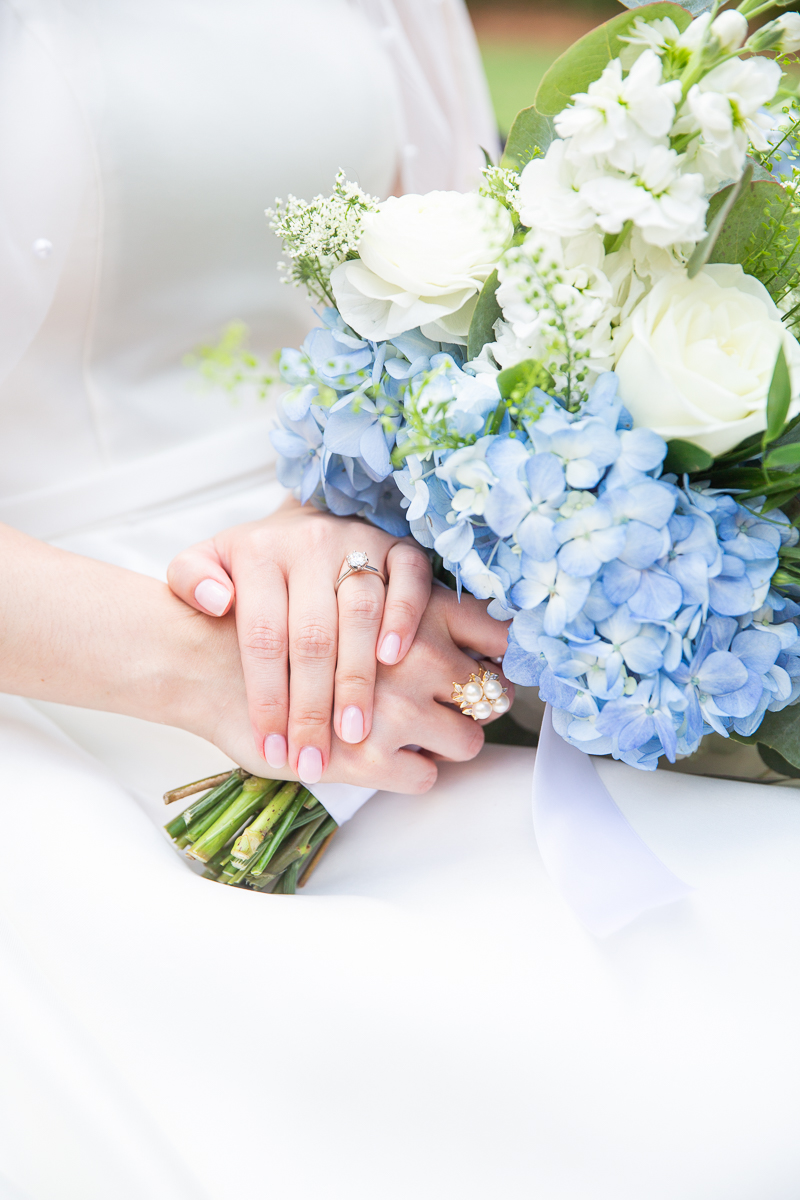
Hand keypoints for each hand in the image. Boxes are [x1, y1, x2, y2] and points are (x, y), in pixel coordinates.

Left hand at [167, 496, 431, 783]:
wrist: (302, 524)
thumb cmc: (252, 565)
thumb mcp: (206, 562)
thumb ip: (190, 579)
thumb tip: (214, 601)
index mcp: (259, 552)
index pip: (263, 634)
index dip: (267, 696)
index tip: (270, 748)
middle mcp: (310, 544)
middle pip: (312, 634)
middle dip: (312, 705)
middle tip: (313, 757)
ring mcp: (358, 542)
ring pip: (361, 612)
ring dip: (358, 676)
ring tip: (353, 731)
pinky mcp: (398, 545)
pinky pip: (409, 578)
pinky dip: (404, 617)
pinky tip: (392, 660)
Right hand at [202, 583, 512, 793]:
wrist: (202, 661)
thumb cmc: (271, 621)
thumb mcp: (331, 579)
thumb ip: (404, 596)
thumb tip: (465, 631)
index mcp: (414, 605)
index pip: (496, 634)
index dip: (502, 657)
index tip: (490, 669)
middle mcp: (416, 655)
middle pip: (487, 693)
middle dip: (479, 707)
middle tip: (455, 708)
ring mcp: (396, 708)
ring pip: (465, 740)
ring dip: (448, 745)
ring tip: (416, 738)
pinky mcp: (367, 758)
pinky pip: (423, 778)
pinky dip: (412, 775)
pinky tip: (383, 761)